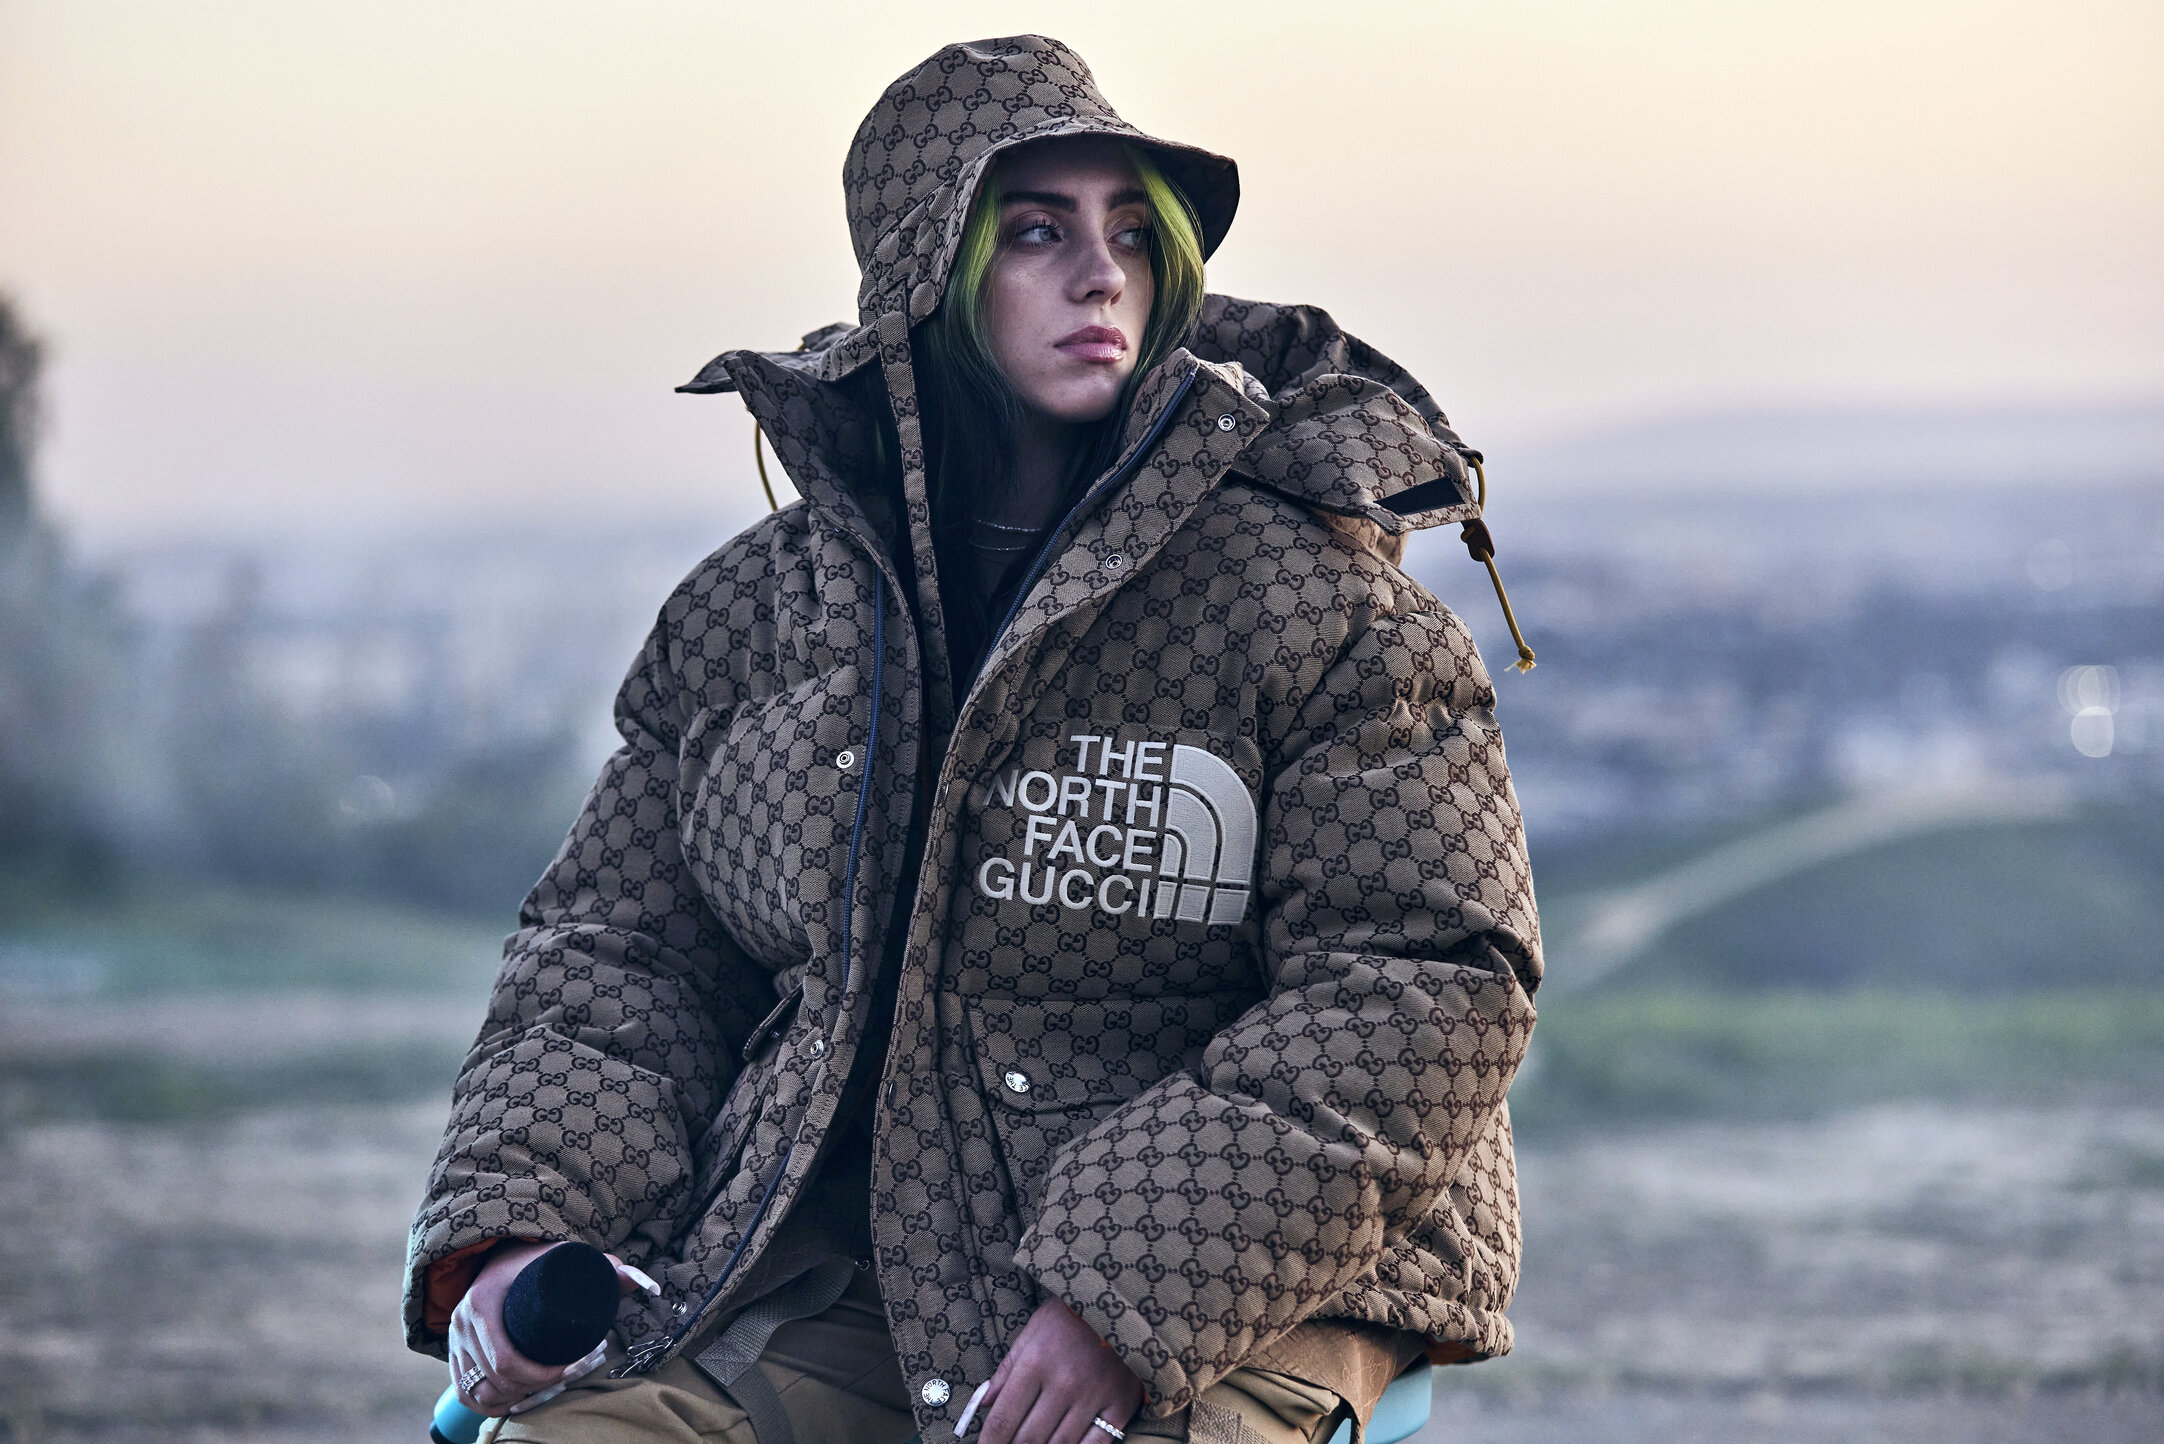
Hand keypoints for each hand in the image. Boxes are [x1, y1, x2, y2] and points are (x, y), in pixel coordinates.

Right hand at [447, 1241, 650, 1416]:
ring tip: (542, 1389)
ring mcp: (454, 1338)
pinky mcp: (454, 1351)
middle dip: (532, 1387)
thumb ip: (604, 1267)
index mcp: (482, 1301)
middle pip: (494, 1380)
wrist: (502, 1252)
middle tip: (563, 1378)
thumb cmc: (535, 1259)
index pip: (507, 1360)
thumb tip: (642, 1284)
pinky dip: (487, 1403)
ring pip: (477, 1391)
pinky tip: (512, 1400)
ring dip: (509, 1399)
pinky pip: (464, 1391)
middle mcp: (460, 1322)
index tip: (569, 1367)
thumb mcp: (565, 1257)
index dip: (540, 1375)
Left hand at [974, 1298, 1144, 1443]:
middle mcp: (1064, 1382)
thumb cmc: (1071, 1317)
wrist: (1124, 1302)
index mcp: (1036, 1362)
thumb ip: (1007, 1369)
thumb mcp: (1033, 1330)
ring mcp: (1094, 1395)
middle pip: (1029, 1438)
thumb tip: (983, 1404)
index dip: (990, 1442)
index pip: (1004, 1417)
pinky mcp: (1120, 1404)